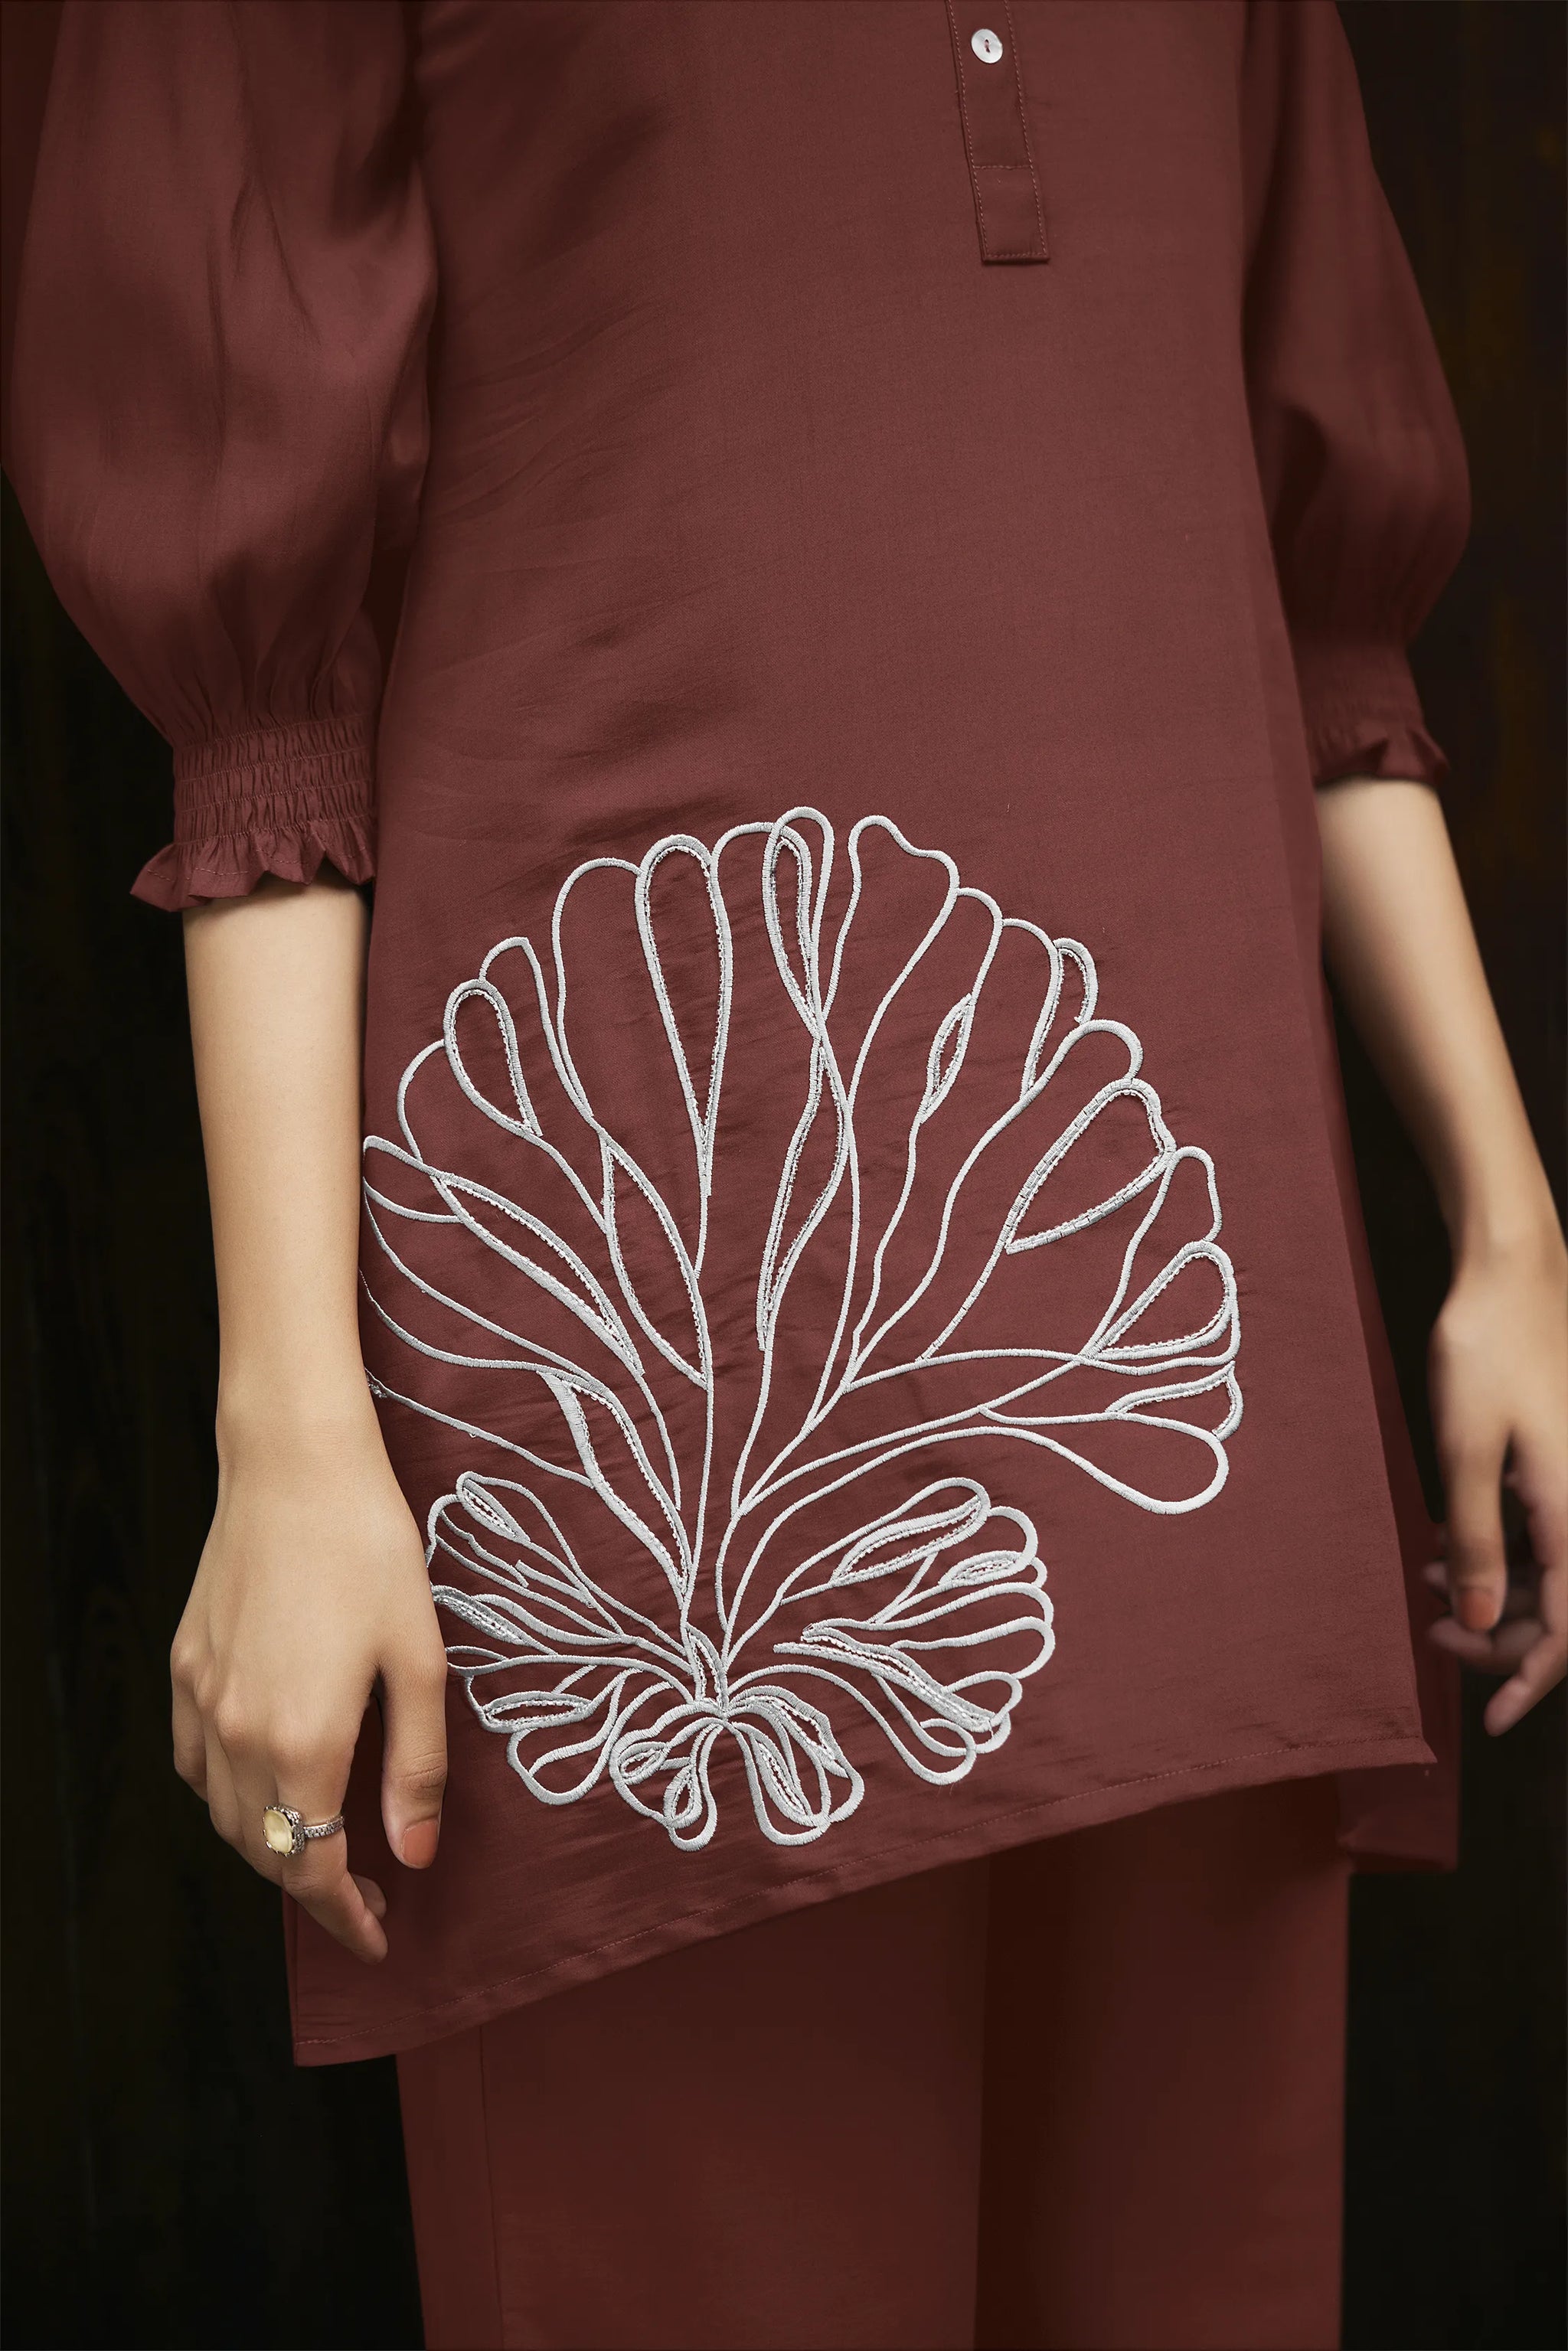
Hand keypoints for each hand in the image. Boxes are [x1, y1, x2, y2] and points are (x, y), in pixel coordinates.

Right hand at [170, 1392, 447, 1961]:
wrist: (295, 1467)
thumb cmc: (371, 1552)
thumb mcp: (419, 1661)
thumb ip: (415, 1767)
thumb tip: (414, 1856)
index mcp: (304, 1741)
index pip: (315, 1869)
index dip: (346, 1918)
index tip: (379, 1938)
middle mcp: (240, 1733)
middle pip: (266, 1851)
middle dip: (315, 1886)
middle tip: (370, 1889)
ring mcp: (203, 1699)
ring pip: (224, 1814)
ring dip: (271, 1844)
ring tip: (324, 1839)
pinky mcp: (185, 1665)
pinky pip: (195, 1762)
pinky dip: (227, 1794)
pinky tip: (266, 1777)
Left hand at [1425, 1230, 1567, 1733]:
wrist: (1513, 1270)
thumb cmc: (1488, 1347)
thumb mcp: (1467, 1448)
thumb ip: (1480, 1538)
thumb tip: (1487, 1622)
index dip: (1532, 1680)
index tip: (1493, 1719)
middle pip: (1561, 1607)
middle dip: (1501, 1634)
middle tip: (1433, 1629)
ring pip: (1551, 1570)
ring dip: (1497, 1589)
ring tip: (1431, 1581)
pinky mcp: (1562, 1460)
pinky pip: (1544, 1530)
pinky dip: (1501, 1548)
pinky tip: (1451, 1542)